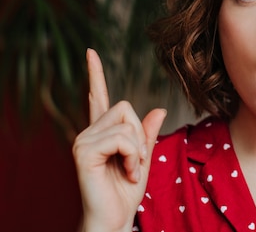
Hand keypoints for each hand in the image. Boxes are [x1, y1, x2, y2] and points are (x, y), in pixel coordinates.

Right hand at [73, 49, 166, 231]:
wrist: (114, 220)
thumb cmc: (126, 193)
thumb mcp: (144, 158)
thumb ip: (148, 134)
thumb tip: (159, 109)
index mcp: (102, 132)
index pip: (98, 97)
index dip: (95, 74)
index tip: (91, 52)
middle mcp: (89, 132)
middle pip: (126, 107)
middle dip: (140, 135)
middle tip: (136, 162)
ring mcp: (83, 141)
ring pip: (126, 123)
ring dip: (138, 150)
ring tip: (130, 170)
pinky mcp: (84, 152)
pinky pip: (122, 138)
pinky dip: (133, 156)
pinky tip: (127, 172)